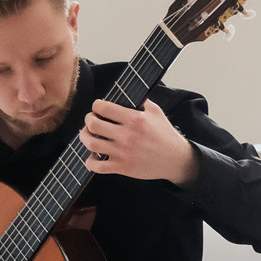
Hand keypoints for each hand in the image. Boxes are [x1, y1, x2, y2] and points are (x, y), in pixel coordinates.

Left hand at [81, 97, 199, 185]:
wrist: (175, 160)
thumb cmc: (165, 135)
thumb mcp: (157, 112)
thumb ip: (141, 101)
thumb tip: (127, 92)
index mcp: (135, 119)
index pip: (104, 107)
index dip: (97, 105)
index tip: (98, 107)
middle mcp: (127, 135)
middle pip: (93, 124)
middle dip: (88, 119)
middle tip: (91, 120)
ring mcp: (124, 153)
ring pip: (91, 143)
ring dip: (85, 137)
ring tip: (88, 135)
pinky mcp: (123, 167)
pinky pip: (97, 166)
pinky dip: (90, 162)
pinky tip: (94, 157)